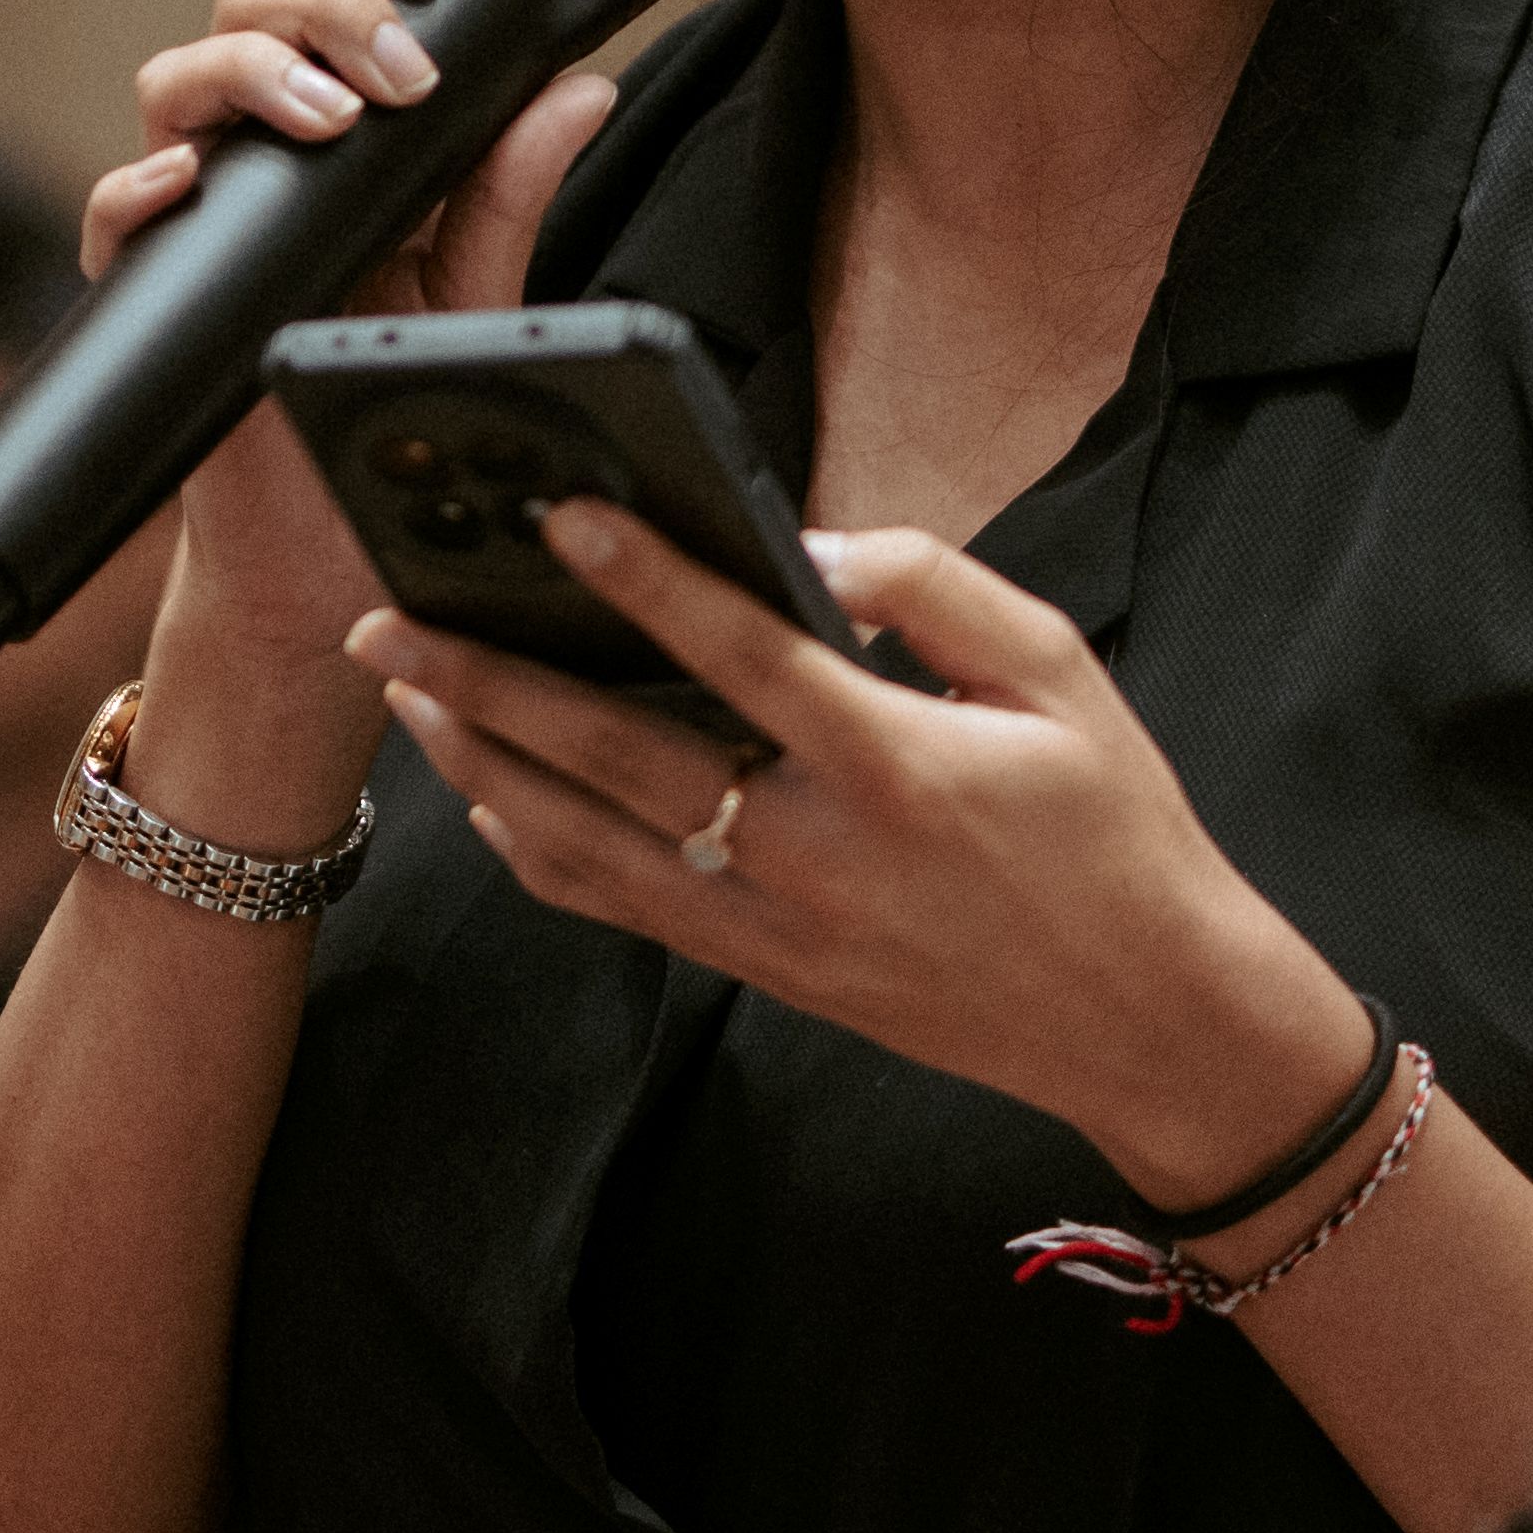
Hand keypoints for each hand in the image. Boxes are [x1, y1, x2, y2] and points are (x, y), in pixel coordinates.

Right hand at [90, 0, 617, 813]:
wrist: (327, 546)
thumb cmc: (393, 400)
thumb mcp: (476, 290)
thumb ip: (512, 189)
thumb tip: (585, 85)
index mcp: (346, 114)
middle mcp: (261, 140)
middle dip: (321, 0)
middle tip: (397, 68)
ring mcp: (198, 204)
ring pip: (177, 78)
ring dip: (251, 76)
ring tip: (332, 122)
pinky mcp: (147, 283)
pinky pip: (114, 208)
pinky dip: (142, 183)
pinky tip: (191, 183)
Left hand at [353, 501, 1368, 1208]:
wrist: (1147, 1017)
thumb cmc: (1112, 829)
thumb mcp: (1060, 673)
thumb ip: (935, 587)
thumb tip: (812, 545)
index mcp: (895, 764)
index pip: (740, 654)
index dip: (643, 581)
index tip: (558, 515)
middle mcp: (815, 853)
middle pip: (614, 756)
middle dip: (487, 683)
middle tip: (385, 624)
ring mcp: (778, 928)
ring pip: (586, 845)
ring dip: (482, 767)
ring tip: (410, 697)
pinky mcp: (765, 974)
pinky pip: (622, 908)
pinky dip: (540, 852)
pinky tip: (490, 799)